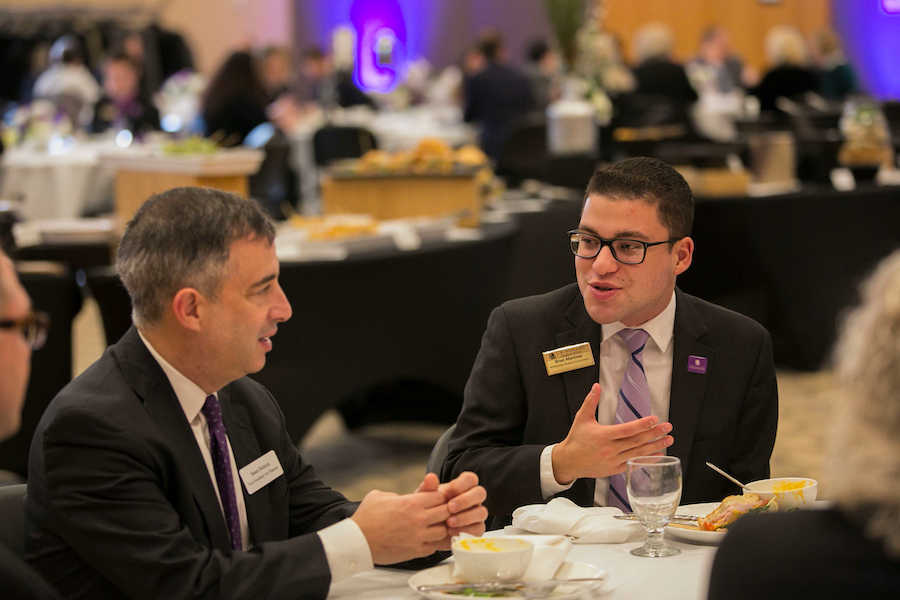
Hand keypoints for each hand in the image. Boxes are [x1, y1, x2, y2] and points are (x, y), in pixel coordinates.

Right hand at [351, 488, 451, 564]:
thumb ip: (398, 493)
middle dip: (444, 511)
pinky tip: (424, 539)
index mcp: (410, 502)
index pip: (440, 496)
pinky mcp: (416, 551)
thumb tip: (406, 495)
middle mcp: (418, 519)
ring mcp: (418, 536)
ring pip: (444, 530)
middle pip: (446, 512)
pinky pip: (434, 546)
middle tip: (436, 513)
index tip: (434, 500)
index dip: (439, 497)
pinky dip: (432, 542)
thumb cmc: (366, 518)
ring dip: (440, 528)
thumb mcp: (380, 495)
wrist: (358, 541)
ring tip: (431, 527)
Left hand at [416, 472, 486, 546]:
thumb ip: (428, 488)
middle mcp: (473, 499)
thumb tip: (430, 477)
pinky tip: (452, 532)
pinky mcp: (476, 529)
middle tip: (450, 507)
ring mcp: (476, 514)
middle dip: (465, 500)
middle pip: (480, 493)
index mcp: (463, 486)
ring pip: (482, 512)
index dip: (462, 484)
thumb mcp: (424, 498)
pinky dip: (466, 531)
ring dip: (466, 517)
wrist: (426, 528)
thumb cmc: (428, 508)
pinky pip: (478, 529)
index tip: (448, 492)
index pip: (471, 479)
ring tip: (449, 522)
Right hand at [551, 383, 673, 484]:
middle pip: (636, 441)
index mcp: (603, 435)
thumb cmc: (576, 439)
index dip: (642, 425)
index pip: (627, 430)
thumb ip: (590, 401)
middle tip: (668, 428)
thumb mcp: (582, 418)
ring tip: (668, 440)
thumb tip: (596, 386)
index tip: (655, 419)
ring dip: (655, 447)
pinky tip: (658, 455)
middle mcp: (610, 449)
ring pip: (638, 453)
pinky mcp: (615, 469)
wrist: (569, 461)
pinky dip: (646, 460)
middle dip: (654, 434)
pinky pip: (634, 464)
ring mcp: (613, 461)